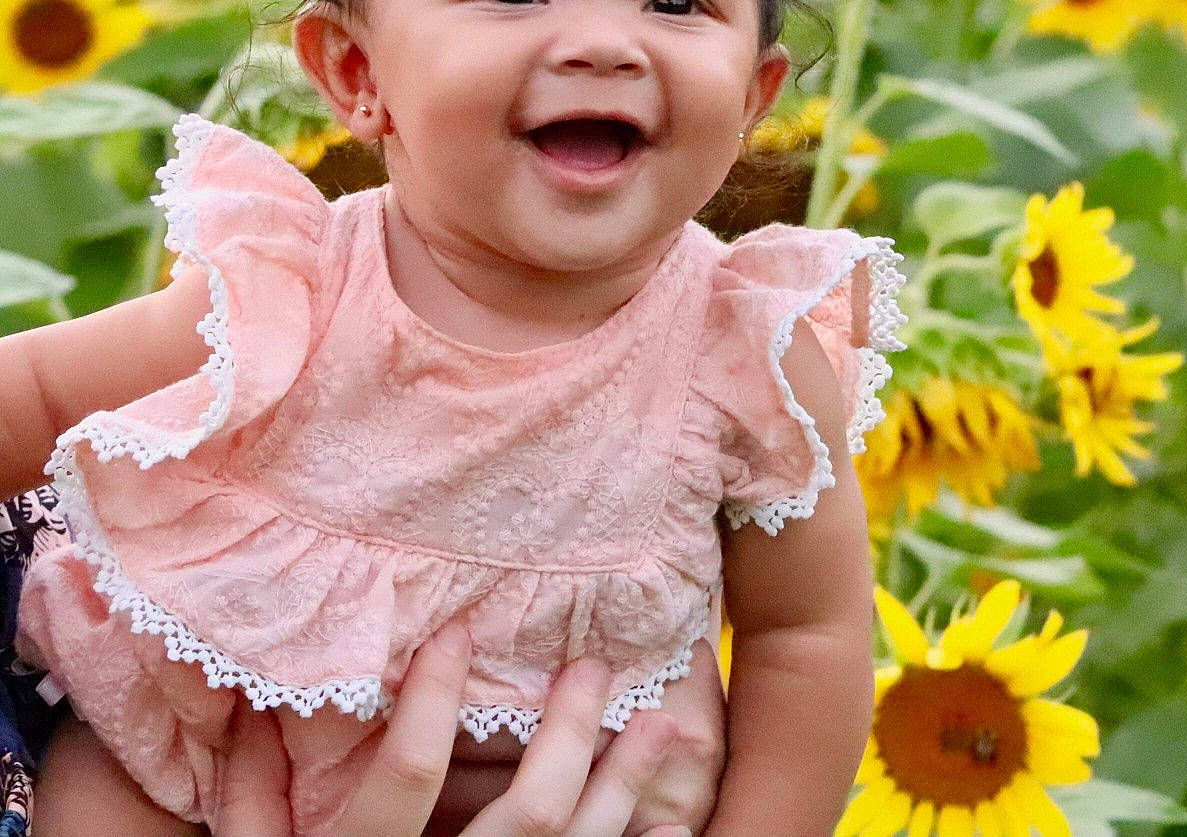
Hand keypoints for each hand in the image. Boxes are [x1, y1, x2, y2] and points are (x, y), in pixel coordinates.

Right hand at [214, 627, 686, 835]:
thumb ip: (252, 797)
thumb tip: (256, 705)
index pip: (408, 778)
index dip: (433, 701)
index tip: (458, 633)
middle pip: (528, 815)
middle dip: (570, 733)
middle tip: (590, 667)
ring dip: (625, 786)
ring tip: (662, 725)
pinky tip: (669, 826)